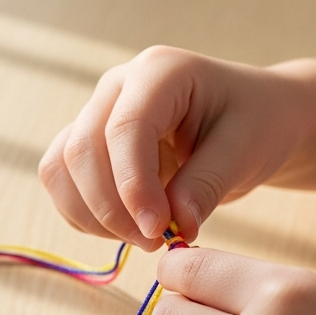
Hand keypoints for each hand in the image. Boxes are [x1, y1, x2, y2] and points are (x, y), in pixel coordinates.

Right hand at [39, 46, 311, 248]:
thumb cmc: (255, 124)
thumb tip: (174, 226)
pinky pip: (62, 184)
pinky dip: (86, 216)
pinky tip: (127, 228)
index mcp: (160, 72)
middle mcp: (116, 86)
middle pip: (82, 150)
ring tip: (143, 237)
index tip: (159, 231)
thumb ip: (207, 185)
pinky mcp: (87, 144)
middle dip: (111, 209)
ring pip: (61, 168)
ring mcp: (96, 113)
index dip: (133, 186)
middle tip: (156, 242)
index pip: (126, 129)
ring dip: (93, 215)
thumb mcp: (246, 151)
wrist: (251, 119)